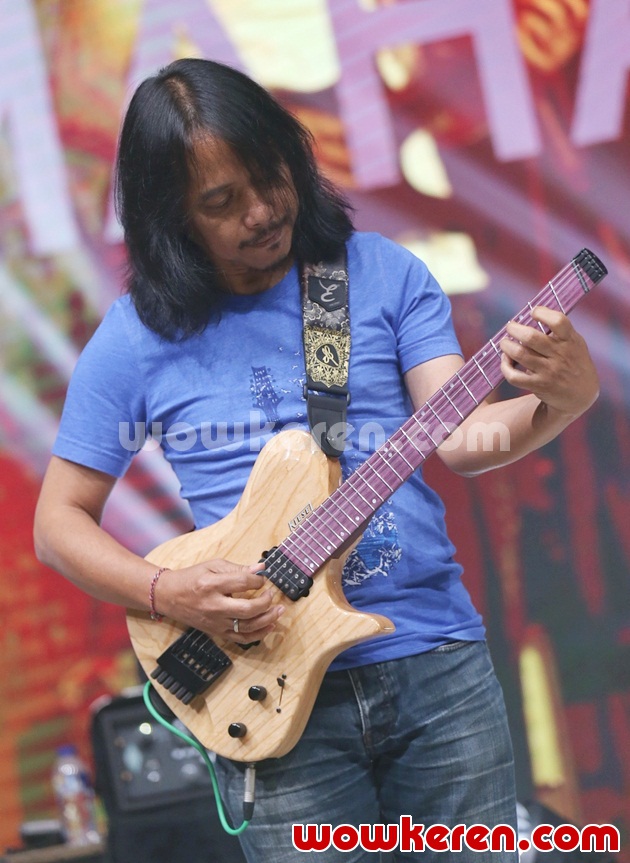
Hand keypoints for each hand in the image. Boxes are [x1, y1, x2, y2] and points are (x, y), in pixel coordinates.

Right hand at [157, 558, 283, 643]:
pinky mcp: (216, 632)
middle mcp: (214, 606)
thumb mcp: (212, 565)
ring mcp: (215, 622)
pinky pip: (240, 639)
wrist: (169, 596)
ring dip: (267, 619)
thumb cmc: (191, 578)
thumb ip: (237, 568)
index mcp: (212, 585)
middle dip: (266, 602)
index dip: (258, 580)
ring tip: (279, 611)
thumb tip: (260, 569)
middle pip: (247, 609)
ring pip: (247, 627)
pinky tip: (269, 626)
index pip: (242, 583)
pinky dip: (257, 635)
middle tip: (272, 595)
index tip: (262, 579)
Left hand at [500, 306, 598, 417]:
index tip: (533, 312)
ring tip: (504, 343)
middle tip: (510, 327)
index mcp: (570, 341)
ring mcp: (549, 372)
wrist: (581, 395)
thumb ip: (560, 331)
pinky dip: (505, 366)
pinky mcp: (539, 386)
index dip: (542, 312)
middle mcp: (560, 355)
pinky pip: (514, 376)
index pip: (558, 321)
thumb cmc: (573, 362)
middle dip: (514, 329)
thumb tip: (533, 314)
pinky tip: (506, 361)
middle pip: (530, 337)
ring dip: (506, 346)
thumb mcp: (575, 344)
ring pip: (519, 354)